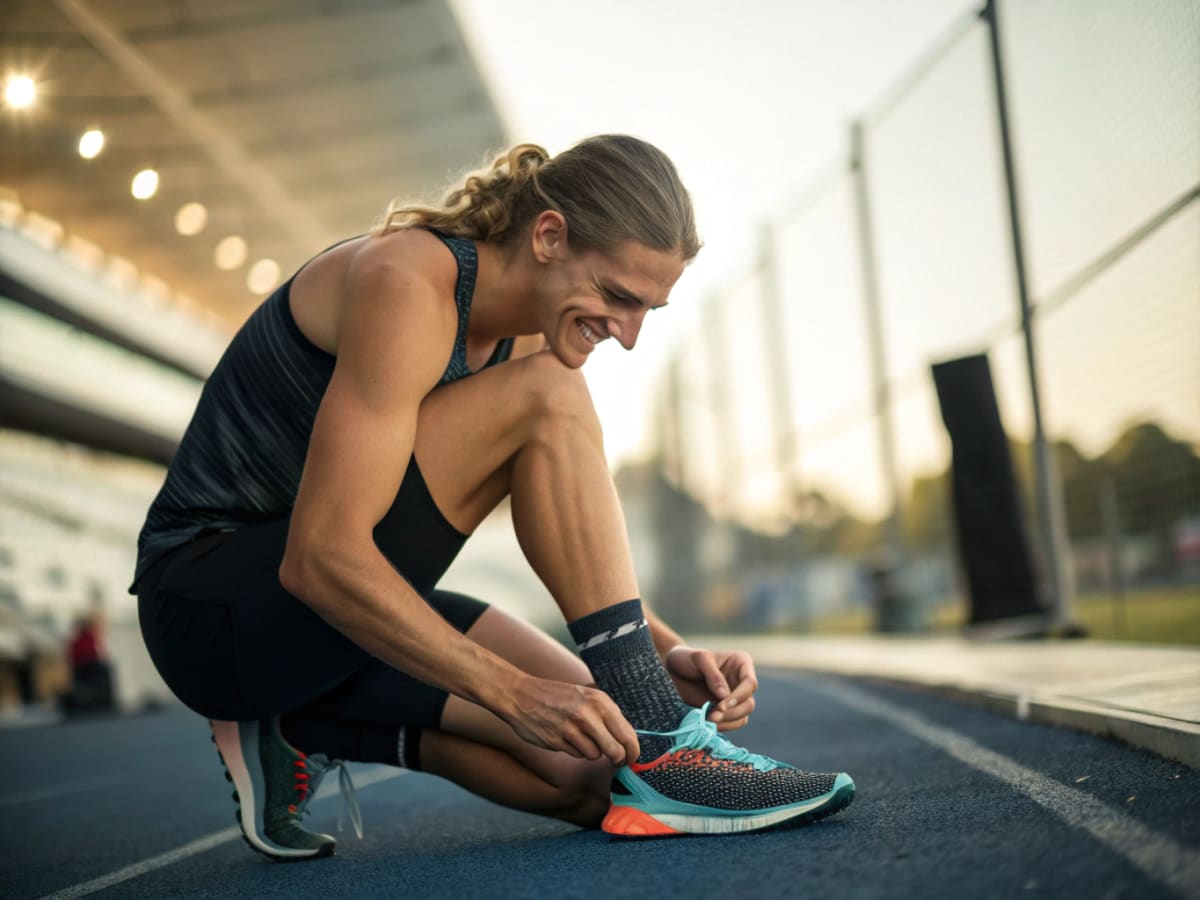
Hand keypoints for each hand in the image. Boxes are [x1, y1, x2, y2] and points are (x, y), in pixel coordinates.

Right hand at [499, 674, 639, 765]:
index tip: (632, 758)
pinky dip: (574, 750)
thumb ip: (607, 715)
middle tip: (616, 761)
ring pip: (595, 755)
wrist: (521, 694)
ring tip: (578, 735)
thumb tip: (627, 741)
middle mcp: (588, 714)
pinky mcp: (557, 741)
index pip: (628, 734)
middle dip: (618, 759)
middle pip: (616, 751)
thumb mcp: (587, 697)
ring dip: (591, 751)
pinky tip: (564, 736)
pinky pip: (576, 755)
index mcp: (600, 701)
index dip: (633, 751)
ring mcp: (572, 728)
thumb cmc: (557, 696)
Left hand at [664, 645, 757, 730]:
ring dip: (727, 722)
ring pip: (742, 717)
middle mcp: (742, 682)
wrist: (671, 672)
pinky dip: (722, 727)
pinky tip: (708, 725)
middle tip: (712, 716)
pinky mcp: (726, 712)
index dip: (739, 696)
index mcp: (741, 663)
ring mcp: (735, 698)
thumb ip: (713, 675)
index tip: (721, 706)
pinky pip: (732, 724)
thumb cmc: (685, 659)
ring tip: (708, 721)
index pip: (750, 683)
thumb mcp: (698, 659)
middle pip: (749, 704)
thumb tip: (725, 695)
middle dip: (732, 713)